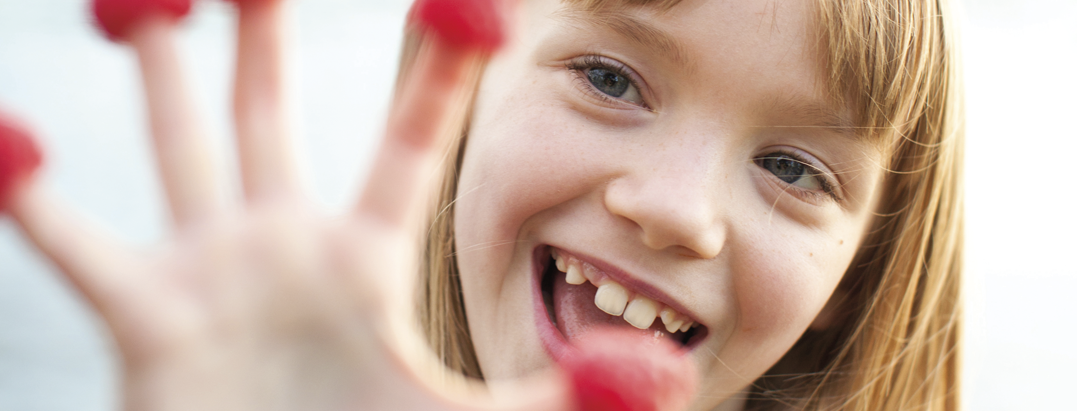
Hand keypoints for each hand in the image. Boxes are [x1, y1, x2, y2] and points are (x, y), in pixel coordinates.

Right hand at [1, 0, 572, 409]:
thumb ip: (554, 391)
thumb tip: (661, 376)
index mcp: (364, 252)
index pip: (411, 139)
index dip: (438, 70)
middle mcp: (283, 239)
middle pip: (274, 107)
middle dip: (265, 28)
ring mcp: (210, 267)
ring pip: (182, 140)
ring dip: (163, 66)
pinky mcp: (145, 313)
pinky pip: (74, 241)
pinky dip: (35, 194)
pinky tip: (15, 134)